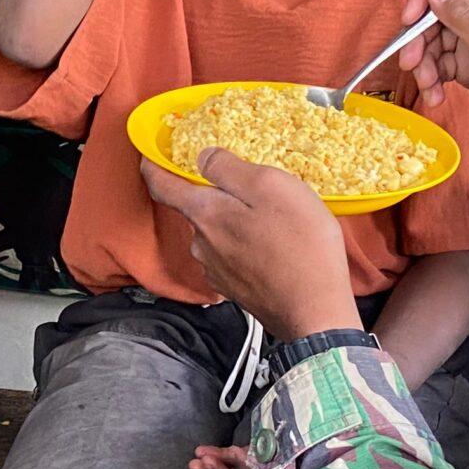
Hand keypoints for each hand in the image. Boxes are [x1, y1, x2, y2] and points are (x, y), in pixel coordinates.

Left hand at [139, 152, 357, 340]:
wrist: (316, 312)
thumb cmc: (300, 245)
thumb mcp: (271, 187)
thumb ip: (230, 168)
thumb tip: (202, 158)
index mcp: (205, 214)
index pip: (162, 186)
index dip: (154, 166)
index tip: (151, 156)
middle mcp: (201, 244)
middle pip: (196, 209)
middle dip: (216, 195)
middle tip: (251, 188)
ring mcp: (216, 270)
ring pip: (216, 233)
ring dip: (234, 222)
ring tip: (271, 220)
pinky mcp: (234, 289)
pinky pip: (231, 256)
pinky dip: (245, 246)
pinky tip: (273, 248)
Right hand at [394, 0, 468, 159]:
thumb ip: (464, 16)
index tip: (409, 19)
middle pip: (441, 12)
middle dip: (422, 38)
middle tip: (410, 62)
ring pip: (438, 40)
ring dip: (426, 63)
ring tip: (428, 85)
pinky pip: (445, 64)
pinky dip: (435, 78)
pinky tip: (436, 94)